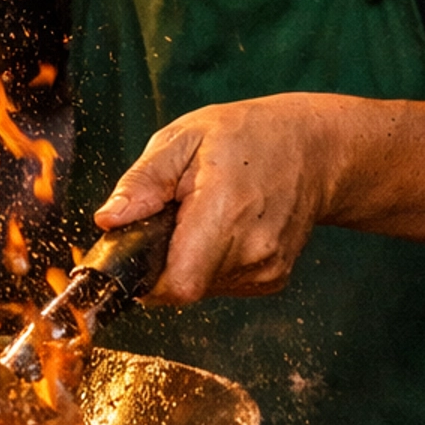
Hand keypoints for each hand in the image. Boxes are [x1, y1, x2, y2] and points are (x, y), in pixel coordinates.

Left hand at [95, 93, 336, 302]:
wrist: (314, 149)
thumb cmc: (248, 136)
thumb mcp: (183, 139)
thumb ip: (143, 181)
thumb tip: (109, 219)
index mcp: (224, 212)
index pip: (176, 284)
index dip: (146, 277)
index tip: (140, 247)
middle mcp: (251, 250)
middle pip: (183, 287)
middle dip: (164, 259)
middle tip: (175, 216)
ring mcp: (266, 269)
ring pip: (201, 288)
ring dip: (188, 260)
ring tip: (204, 215)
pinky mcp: (273, 279)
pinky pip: (223, 285)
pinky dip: (211, 263)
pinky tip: (225, 228)